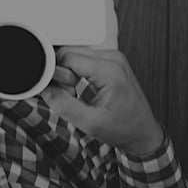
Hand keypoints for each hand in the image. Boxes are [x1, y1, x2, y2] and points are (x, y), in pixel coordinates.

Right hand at [40, 47, 164, 154]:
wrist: (143, 133)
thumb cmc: (124, 129)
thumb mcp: (89, 123)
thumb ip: (62, 104)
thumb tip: (44, 88)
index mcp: (110, 70)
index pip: (67, 57)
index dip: (56, 74)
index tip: (59, 92)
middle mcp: (113, 58)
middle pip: (69, 53)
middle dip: (61, 74)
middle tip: (69, 95)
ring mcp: (112, 58)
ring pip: (73, 55)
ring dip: (67, 73)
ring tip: (76, 92)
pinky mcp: (110, 61)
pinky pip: (81, 59)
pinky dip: (75, 72)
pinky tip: (80, 87)